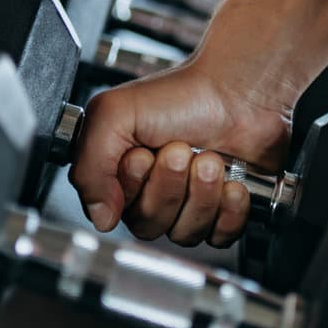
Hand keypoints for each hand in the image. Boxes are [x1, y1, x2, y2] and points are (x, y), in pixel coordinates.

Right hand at [68, 58, 290, 248]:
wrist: (238, 91)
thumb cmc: (182, 95)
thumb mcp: (114, 114)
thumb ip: (89, 167)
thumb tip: (99, 217)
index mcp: (121, 172)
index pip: (115, 210)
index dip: (133, 185)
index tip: (143, 153)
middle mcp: (154, 191)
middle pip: (150, 225)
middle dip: (168, 186)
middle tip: (180, 151)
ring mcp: (190, 202)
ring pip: (185, 233)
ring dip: (201, 193)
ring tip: (210, 159)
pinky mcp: (224, 210)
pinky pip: (220, 236)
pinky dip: (228, 209)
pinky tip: (231, 182)